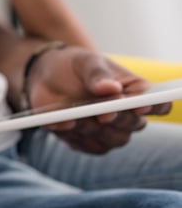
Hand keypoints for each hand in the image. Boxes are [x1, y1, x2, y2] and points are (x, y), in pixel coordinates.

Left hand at [27, 46, 169, 152]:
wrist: (49, 76)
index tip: (139, 106)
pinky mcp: (88, 141)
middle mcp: (129, 116)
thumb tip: (111, 89)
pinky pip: (85, 145)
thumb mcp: (86, 62)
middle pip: (133, 125)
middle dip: (118, 119)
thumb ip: (98, 74)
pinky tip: (58, 123)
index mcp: (138, 92)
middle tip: (103, 114)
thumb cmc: (77, 66)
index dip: (153, 107)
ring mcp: (110, 132)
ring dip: (92, 129)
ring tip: (72, 117)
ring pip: (111, 139)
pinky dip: (72, 135)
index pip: (158, 104)